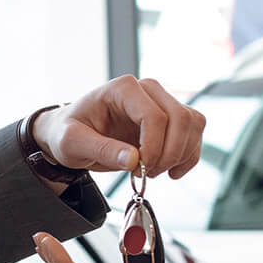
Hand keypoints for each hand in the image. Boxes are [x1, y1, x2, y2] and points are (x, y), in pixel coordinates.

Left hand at [35, 76, 205, 178]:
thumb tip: (135, 160)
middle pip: (180, 118)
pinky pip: (194, 132)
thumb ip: (101, 150)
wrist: (72, 135)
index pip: (154, 115)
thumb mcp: (73, 144)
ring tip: (155, 172)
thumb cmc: (68, 133)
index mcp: (122, 89)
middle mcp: (146, 89)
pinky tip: (171, 171)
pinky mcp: (170, 118)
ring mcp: (161, 102)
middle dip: (170, 153)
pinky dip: (188, 155)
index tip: (140, 169)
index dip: (154, 146)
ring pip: (193, 123)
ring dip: (181, 154)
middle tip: (148, 174)